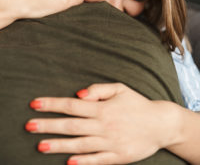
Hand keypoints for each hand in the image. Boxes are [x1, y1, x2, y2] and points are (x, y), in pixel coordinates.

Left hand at [26, 83, 177, 164]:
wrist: (160, 124)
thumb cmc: (137, 103)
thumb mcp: (120, 88)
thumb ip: (98, 89)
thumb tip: (78, 95)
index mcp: (103, 108)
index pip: (71, 105)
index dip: (52, 104)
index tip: (35, 104)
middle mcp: (104, 125)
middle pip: (71, 125)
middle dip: (48, 125)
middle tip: (28, 126)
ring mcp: (110, 143)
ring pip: (79, 144)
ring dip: (59, 145)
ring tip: (40, 146)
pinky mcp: (117, 157)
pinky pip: (97, 160)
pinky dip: (82, 161)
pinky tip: (68, 162)